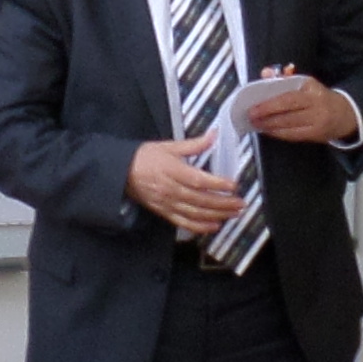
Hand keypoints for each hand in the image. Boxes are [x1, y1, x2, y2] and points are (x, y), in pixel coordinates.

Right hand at [126, 141, 248, 232]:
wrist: (122, 172)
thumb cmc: (145, 157)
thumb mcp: (169, 146)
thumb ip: (194, 144)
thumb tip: (213, 135)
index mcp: (173, 170)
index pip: (199, 180)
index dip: (217, 184)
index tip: (233, 185)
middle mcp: (171, 189)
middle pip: (201, 199)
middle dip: (223, 203)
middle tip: (240, 203)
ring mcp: (168, 203)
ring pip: (196, 213)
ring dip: (217, 215)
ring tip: (234, 214)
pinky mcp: (164, 212)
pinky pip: (184, 222)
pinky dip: (200, 227)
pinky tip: (214, 226)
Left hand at [227, 71, 353, 145]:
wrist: (345, 115)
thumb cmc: (319, 97)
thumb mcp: (306, 84)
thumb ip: (284, 78)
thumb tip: (265, 73)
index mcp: (312, 87)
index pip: (289, 92)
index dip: (271, 99)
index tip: (254, 101)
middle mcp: (316, 103)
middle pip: (288, 107)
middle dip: (266, 112)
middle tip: (250, 114)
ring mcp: (318, 120)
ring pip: (289, 123)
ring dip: (269, 124)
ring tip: (255, 123)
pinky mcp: (317, 134)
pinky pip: (294, 135)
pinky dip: (278, 133)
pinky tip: (268, 131)